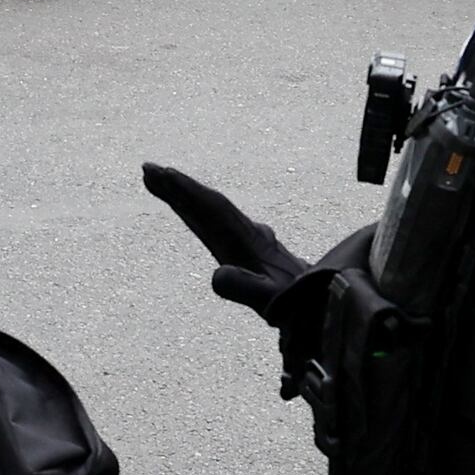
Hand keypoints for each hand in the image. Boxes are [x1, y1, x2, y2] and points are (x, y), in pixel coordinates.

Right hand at [140, 162, 318, 323]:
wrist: (326, 304)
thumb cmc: (297, 306)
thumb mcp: (271, 301)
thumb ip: (244, 288)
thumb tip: (216, 275)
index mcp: (247, 243)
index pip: (212, 209)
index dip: (184, 191)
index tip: (160, 174)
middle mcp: (248, 236)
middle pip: (209, 204)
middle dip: (179, 186)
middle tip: (148, 169)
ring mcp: (251, 240)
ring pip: (214, 211)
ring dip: (187, 196)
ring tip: (159, 181)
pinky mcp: (253, 249)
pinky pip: (220, 224)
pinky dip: (201, 212)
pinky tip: (193, 211)